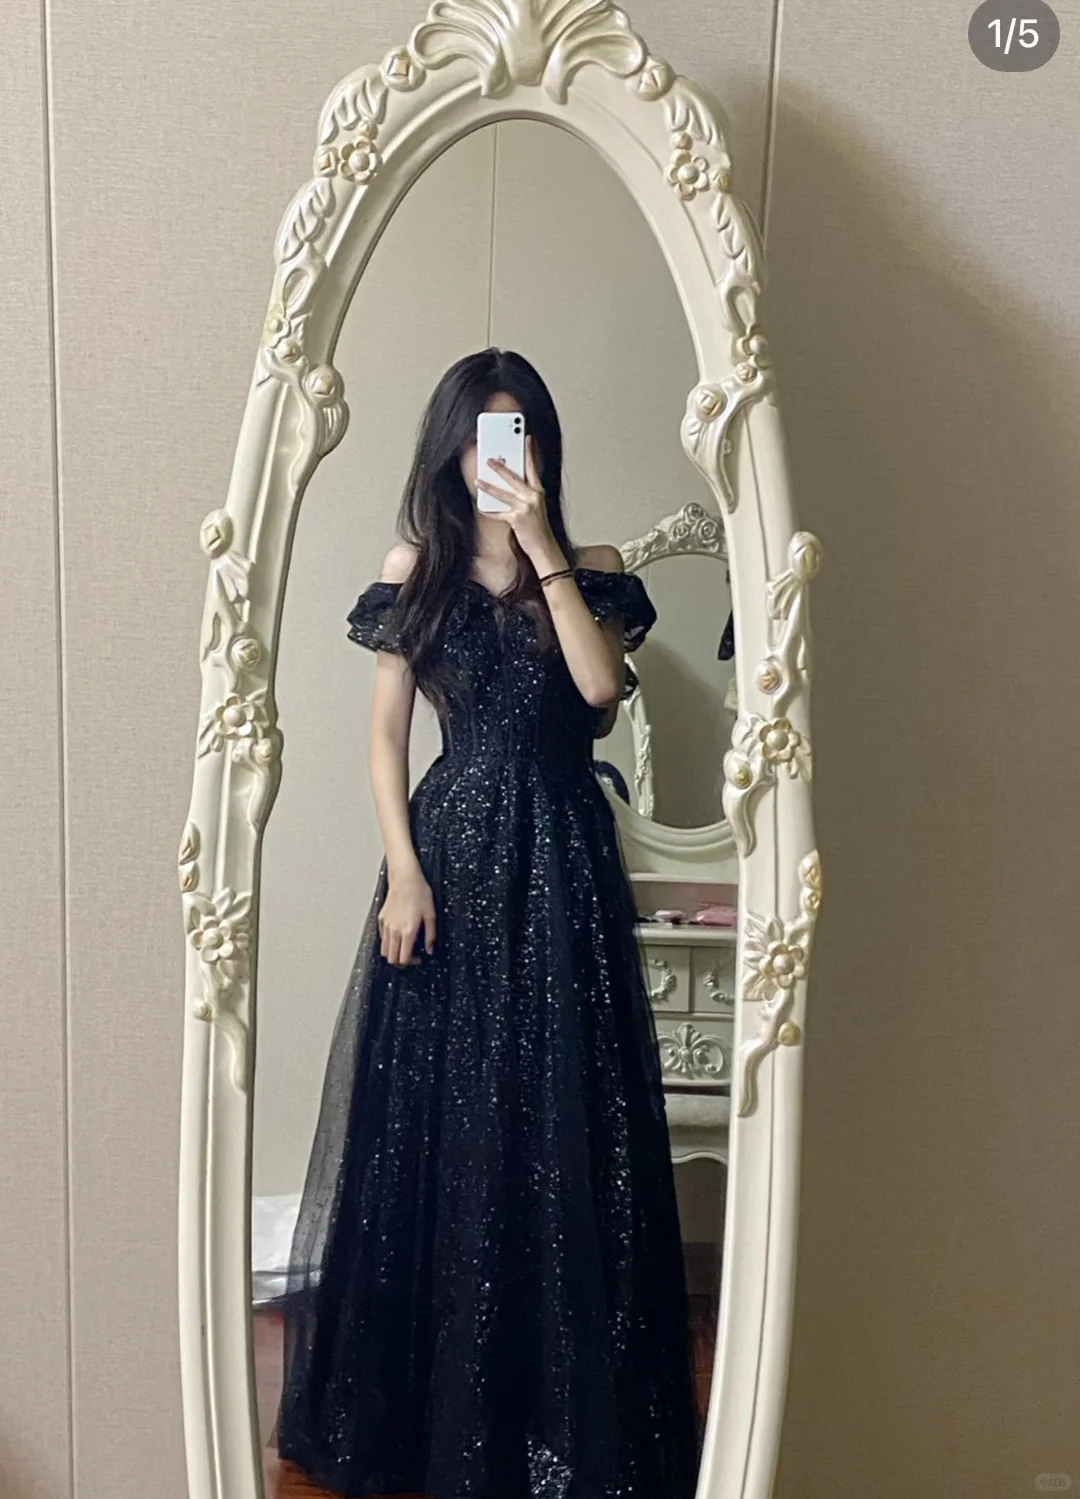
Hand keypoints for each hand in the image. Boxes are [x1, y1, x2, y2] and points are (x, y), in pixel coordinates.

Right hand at [378, 869, 436, 966]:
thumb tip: (430, 950)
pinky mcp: (381, 919)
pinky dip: (388, 942)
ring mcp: (386, 926)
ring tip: (404, 947)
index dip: (412, 963)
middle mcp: (394, 931)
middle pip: (392, 958)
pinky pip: (382, 938)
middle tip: (412, 955)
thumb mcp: (431, 915)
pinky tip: (398, 935)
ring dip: (394, 953)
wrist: (405, 879)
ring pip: (384, 950)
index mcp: (408, 932)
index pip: (404, 959)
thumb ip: (430, 936)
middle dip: (401, 962)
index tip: (419, 958)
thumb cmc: (419, 893)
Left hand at [476, 437, 559, 564]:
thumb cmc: (538, 526)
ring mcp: (525, 508)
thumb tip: (505, 482)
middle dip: (500, 467)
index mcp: (538, 491)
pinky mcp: (517, 519)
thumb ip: (524, 493)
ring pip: (503, 494)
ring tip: (478, 481)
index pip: (533, 467)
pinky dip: (489, 511)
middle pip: (514, 478)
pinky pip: (499, 513)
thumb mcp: (535, 506)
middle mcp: (533, 497)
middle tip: (489, 459)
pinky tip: (481, 506)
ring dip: (488, 487)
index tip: (526, 438)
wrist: (544, 546)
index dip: (529, 451)